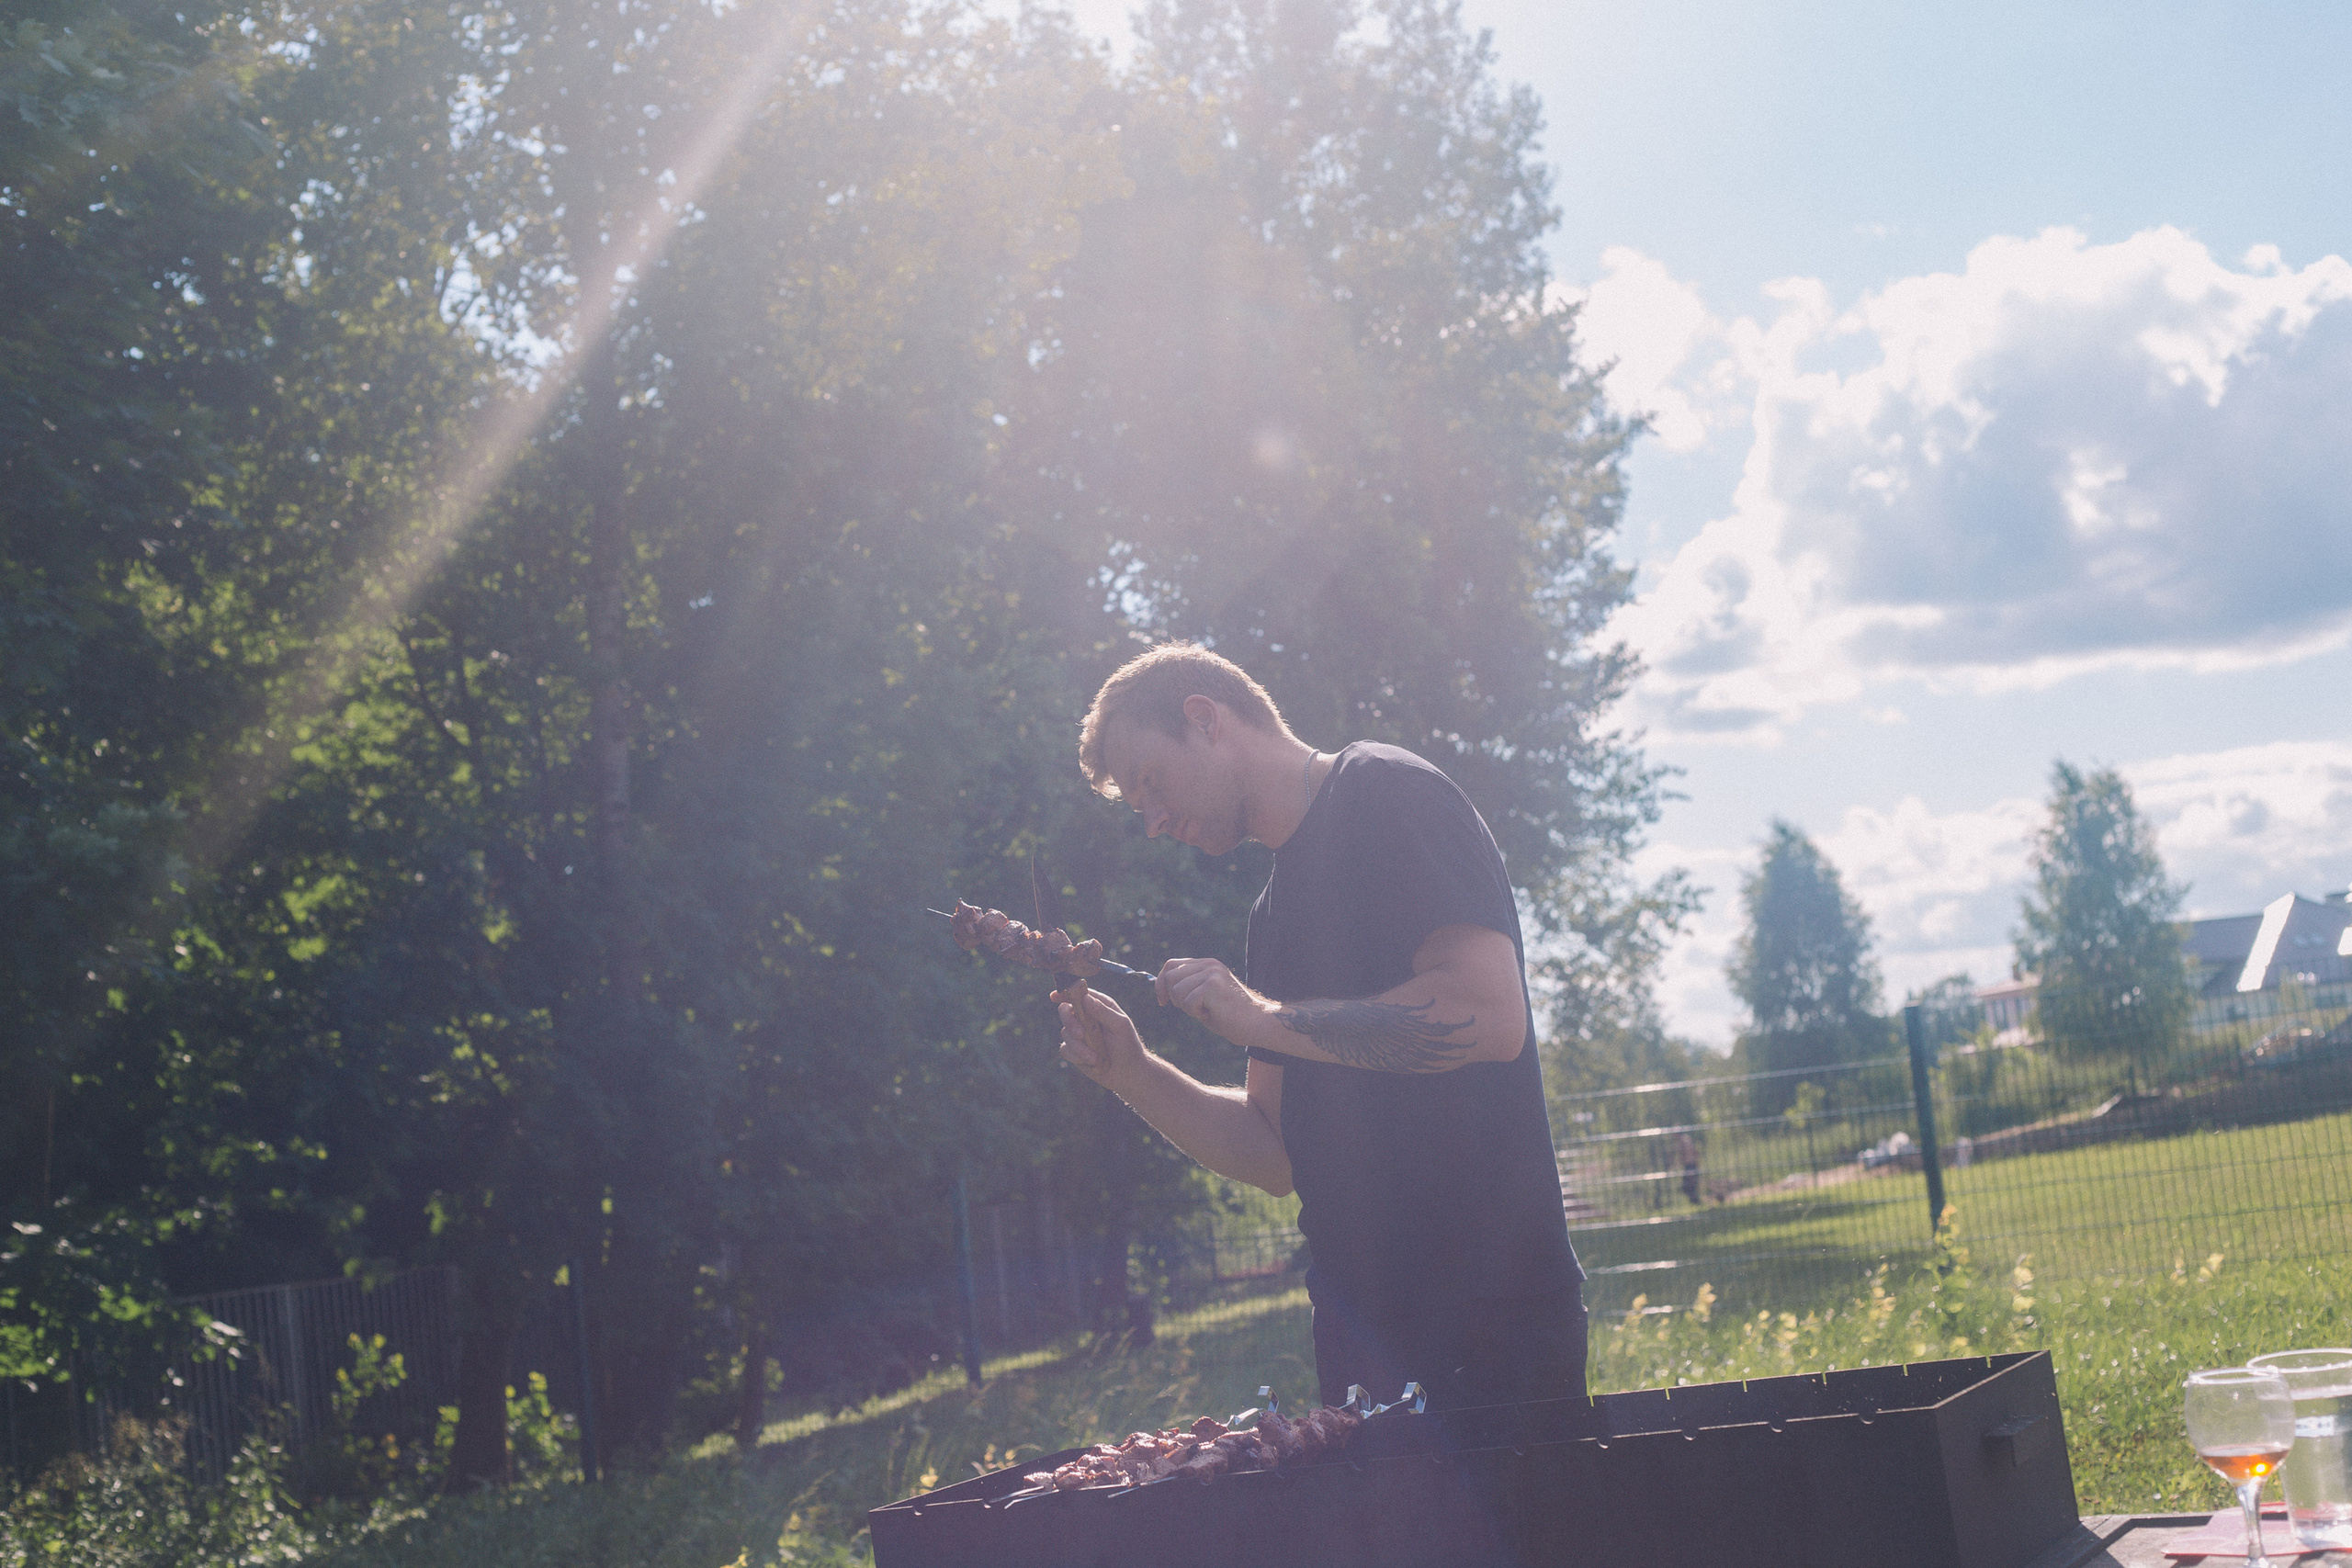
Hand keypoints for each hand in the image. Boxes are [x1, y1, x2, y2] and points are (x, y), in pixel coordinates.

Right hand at [1054, 981, 1145, 1091]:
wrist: (1128, 1073)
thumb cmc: (1128, 1046)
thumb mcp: (1121, 1026)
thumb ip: (1103, 1012)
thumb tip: (1085, 998)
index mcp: (1099, 1006)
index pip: (1079, 994)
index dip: (1066, 992)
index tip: (1055, 996)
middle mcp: (1086, 1018)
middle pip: (1065, 1011)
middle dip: (1070, 1022)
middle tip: (1081, 1034)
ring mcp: (1079, 1034)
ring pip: (1065, 1033)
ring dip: (1079, 1047)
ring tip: (1096, 1058)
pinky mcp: (1075, 1051)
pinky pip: (1066, 1050)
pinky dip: (1077, 1056)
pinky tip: (1092, 1062)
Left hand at [1155, 957, 1274, 1048]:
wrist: (1255, 1023)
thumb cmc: (1229, 1015)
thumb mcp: (1204, 996)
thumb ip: (1188, 987)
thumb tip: (1161, 987)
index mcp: (1206, 964)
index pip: (1171, 965)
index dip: (1161, 983)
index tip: (1162, 1001)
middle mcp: (1209, 964)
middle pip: (1170, 977)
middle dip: (1174, 998)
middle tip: (1193, 1009)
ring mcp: (1211, 973)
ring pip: (1177, 991)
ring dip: (1187, 1007)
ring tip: (1206, 1011)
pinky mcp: (1212, 985)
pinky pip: (1188, 1003)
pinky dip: (1196, 1013)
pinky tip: (1212, 1013)